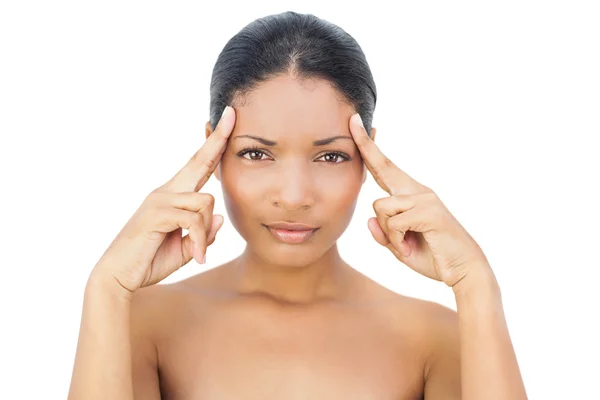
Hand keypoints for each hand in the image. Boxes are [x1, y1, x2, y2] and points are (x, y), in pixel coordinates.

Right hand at [91, 106, 235, 292]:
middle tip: (231, 113)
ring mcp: (159, 200)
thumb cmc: (150, 261)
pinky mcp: (156, 213)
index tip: (226, 121)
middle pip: (198, 162)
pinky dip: (199, 241)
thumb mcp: (185, 248)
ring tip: (198, 254)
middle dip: (217, 139)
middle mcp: (166, 192)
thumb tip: (220, 217)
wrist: (119, 277)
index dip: (213, 145)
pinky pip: (193, 220)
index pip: (198, 166)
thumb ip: (203, 233)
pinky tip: (196, 258)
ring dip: (206, 231)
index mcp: (173, 196)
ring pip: (205, 202)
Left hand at [349, 113, 489, 287]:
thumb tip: (368, 220)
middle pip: (383, 166)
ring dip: (388, 233)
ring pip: (381, 207)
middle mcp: (417, 191)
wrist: (463, 271)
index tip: (355, 125)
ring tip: (405, 245)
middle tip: (352, 119)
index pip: (384, 169)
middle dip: (366, 144)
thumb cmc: (433, 257)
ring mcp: (424, 199)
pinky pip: (393, 223)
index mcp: (410, 196)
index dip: (369, 149)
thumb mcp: (399, 248)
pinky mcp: (428, 211)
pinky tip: (410, 247)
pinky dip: (396, 241)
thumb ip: (383, 235)